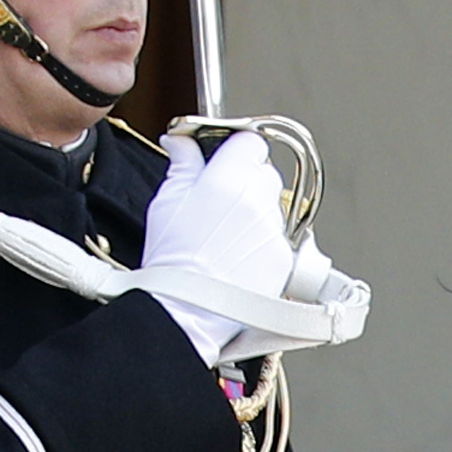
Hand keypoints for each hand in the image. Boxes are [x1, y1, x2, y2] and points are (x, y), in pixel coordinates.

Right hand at [140, 129, 296, 361]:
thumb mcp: (166, 201)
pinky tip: (238, 254)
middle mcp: (259, 201)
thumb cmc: (173, 261)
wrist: (187, 310)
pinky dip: (263, 239)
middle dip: (245, 178)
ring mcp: (275, 230)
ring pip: (274, 204)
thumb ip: (182, 163)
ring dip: (256, 210)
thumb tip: (182, 142)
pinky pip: (279, 236)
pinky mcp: (285, 258)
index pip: (250, 141)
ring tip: (226, 233)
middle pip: (265, 171)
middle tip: (220, 197)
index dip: (235, 148)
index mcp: (229, 179)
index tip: (224, 157)